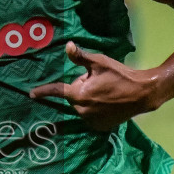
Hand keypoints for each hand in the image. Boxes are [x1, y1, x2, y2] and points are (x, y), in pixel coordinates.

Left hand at [28, 42, 157, 131]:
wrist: (142, 93)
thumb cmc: (120, 75)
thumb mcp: (100, 63)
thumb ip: (80, 57)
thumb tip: (67, 46)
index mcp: (78, 95)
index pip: (57, 91)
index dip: (43, 91)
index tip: (31, 94)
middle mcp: (81, 111)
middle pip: (74, 96)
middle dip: (82, 89)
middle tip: (99, 82)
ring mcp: (91, 121)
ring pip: (83, 106)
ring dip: (89, 100)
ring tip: (107, 92)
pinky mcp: (100, 127)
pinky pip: (92, 116)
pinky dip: (97, 110)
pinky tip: (109, 103)